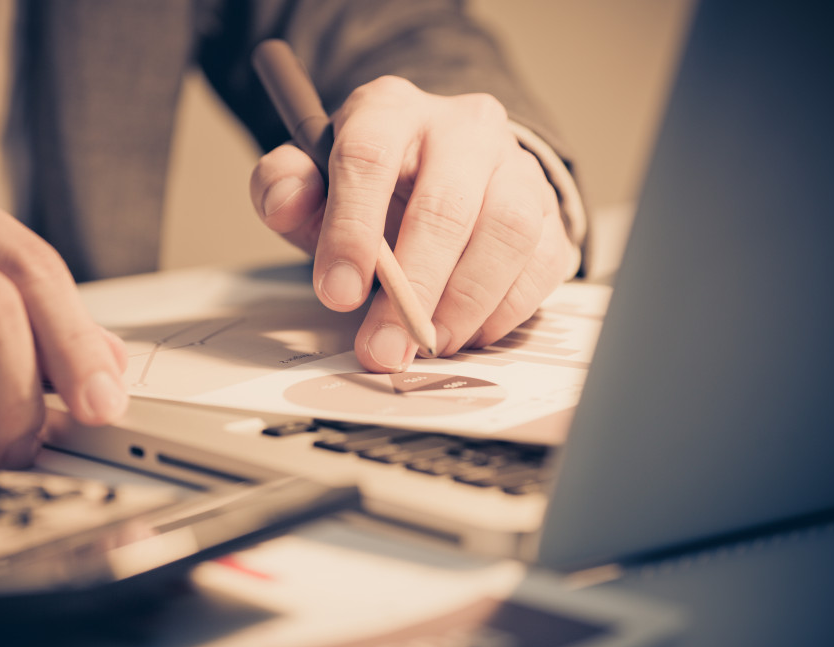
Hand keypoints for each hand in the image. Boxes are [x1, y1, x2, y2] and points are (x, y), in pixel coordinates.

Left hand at [250, 76, 575, 371]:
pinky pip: (542, 263)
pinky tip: (467, 331)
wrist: (438, 171)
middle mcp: (462, 129)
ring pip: (506, 234)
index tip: (338, 295)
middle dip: (413, 290)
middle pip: (446, 206)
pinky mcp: (548, 210)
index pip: (368, 157)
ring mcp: (514, 167)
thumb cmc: (371, 187)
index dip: (352, 230)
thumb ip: (285, 187)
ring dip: (465, 304)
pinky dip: (505, 310)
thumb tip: (285, 201)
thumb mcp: (314, 183)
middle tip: (386, 348)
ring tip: (428, 343)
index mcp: (390, 111)